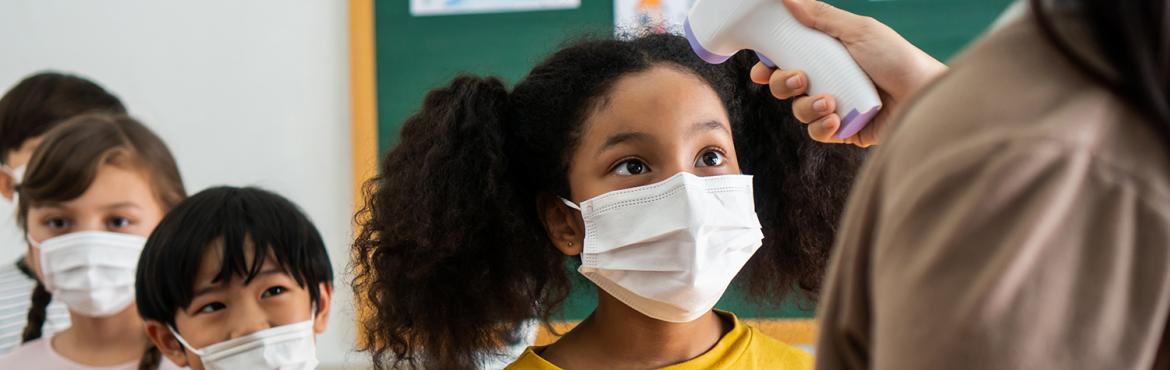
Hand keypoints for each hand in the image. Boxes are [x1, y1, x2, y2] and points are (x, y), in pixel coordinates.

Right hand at [751, 0, 947, 146]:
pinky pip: (817, 132)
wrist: (924, 96)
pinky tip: (838, 118)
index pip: (787, 59)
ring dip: (807, 106)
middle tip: (800, 80)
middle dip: (783, 84)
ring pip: (799, 111)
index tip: (763, 67)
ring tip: (830, 102)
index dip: (770, 64)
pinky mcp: (844, 130)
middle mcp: (828, 80)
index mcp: (828, 55)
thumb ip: (822, 17)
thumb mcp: (859, 31)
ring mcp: (835, 106)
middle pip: (785, 86)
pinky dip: (822, 126)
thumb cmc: (899, 60)